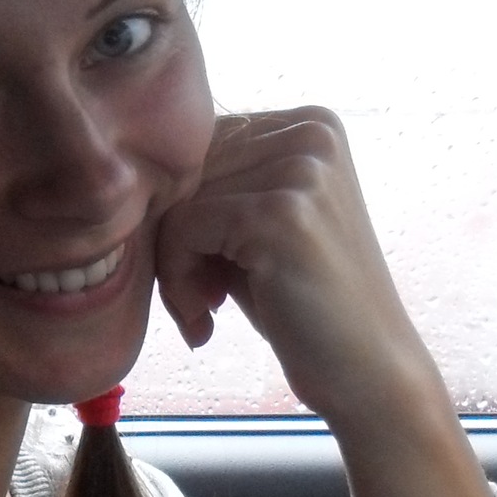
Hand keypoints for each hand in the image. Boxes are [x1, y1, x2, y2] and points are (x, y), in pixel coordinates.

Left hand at [154, 108, 488, 496]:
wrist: (368, 373)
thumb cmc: (302, 304)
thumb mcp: (258, 225)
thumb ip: (213, 184)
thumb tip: (127, 167)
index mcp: (311, 123)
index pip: (199, 143)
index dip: (181, 208)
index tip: (196, 270)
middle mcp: (312, 132)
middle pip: (185, 168)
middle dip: (173, 238)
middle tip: (196, 300)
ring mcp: (301, 169)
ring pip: (177, 199)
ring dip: (173, 266)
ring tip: (203, 312)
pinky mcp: (281, 213)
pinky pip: (184, 229)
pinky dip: (177, 280)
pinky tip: (205, 322)